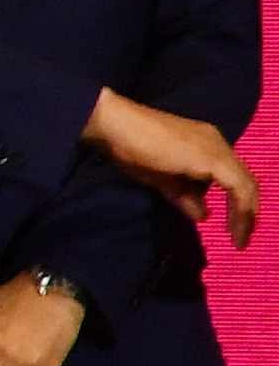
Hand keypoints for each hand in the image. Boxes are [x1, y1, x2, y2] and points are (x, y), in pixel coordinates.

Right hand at [86, 87, 260, 244]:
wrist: (118, 127)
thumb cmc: (132, 148)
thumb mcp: (161, 178)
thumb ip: (184, 195)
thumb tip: (203, 215)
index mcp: (206, 145)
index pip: (233, 176)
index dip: (238, 203)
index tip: (234, 227)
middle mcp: (217, 144)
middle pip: (246, 181)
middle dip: (246, 212)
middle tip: (242, 239)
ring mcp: (217, 149)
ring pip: (246, 185)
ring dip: (245, 214)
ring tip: (239, 237)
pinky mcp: (213, 159)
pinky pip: (238, 188)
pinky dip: (240, 209)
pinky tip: (234, 227)